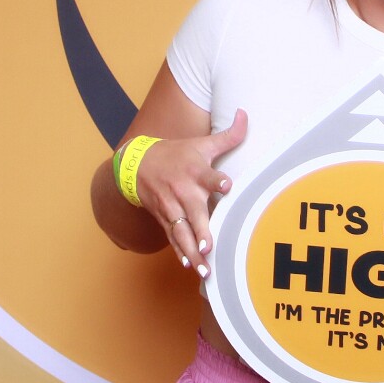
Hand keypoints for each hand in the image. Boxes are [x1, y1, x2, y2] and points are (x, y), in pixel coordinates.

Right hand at [134, 109, 247, 277]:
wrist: (137, 163)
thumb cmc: (177, 154)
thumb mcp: (201, 143)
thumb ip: (229, 135)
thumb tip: (246, 113)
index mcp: (194, 171)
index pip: (207, 175)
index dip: (217, 180)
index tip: (227, 186)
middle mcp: (182, 191)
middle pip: (193, 213)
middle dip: (201, 230)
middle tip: (209, 246)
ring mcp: (171, 207)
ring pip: (182, 232)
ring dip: (192, 251)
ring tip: (204, 269)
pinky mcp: (164, 219)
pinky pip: (173, 238)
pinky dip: (180, 252)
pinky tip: (189, 266)